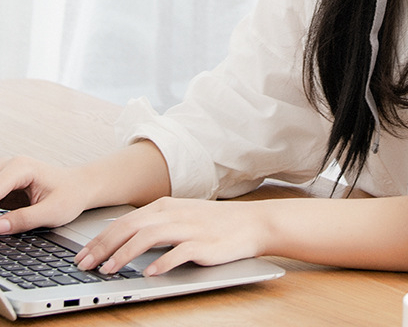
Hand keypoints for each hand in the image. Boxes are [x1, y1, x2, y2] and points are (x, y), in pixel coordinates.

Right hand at [0, 156, 90, 233]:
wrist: (80, 186)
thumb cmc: (71, 195)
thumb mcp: (53, 211)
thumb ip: (24, 219)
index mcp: (21, 169)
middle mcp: (10, 166)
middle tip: (1, 225)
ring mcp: (4, 174)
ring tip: (3, 222)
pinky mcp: (2, 185)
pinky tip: (2, 221)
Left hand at [74, 197, 269, 276]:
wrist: (252, 222)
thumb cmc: (216, 223)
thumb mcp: (182, 216)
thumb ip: (155, 224)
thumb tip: (123, 238)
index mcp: (166, 206)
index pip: (125, 220)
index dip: (100, 238)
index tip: (82, 255)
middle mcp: (174, 214)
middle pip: (131, 226)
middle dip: (103, 246)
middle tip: (85, 265)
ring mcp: (189, 227)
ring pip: (149, 236)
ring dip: (125, 253)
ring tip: (109, 270)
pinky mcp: (204, 243)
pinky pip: (178, 252)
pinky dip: (161, 263)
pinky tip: (149, 274)